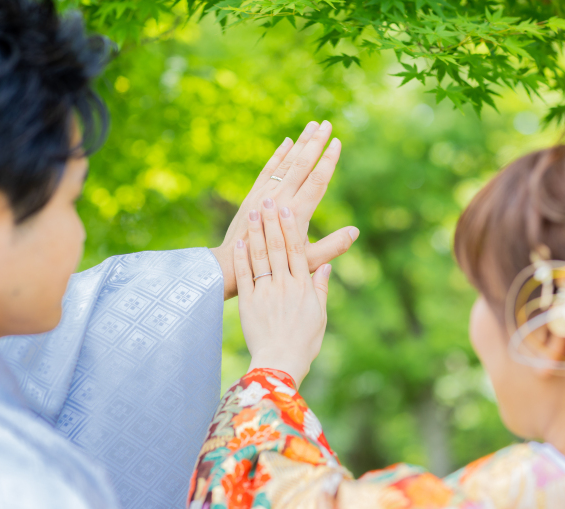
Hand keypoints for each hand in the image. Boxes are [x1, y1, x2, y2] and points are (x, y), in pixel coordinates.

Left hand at [210, 121, 358, 299]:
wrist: (234, 264)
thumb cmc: (276, 265)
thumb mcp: (308, 260)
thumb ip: (333, 246)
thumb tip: (355, 231)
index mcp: (296, 213)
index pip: (316, 180)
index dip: (328, 160)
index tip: (337, 142)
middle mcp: (280, 198)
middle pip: (302, 164)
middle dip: (315, 143)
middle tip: (326, 124)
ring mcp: (265, 194)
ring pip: (286, 162)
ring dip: (300, 143)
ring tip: (312, 126)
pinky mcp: (253, 194)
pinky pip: (268, 169)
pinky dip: (278, 154)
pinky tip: (287, 142)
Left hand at [234, 198, 331, 386]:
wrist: (280, 363)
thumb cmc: (303, 342)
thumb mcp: (319, 315)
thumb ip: (320, 288)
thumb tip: (325, 266)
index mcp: (302, 287)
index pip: (296, 250)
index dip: (290, 227)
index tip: (287, 208)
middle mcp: (284, 285)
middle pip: (276, 248)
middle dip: (271, 222)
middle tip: (267, 200)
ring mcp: (264, 293)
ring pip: (259, 257)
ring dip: (256, 233)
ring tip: (252, 212)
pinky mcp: (248, 303)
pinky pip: (244, 276)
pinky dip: (241, 258)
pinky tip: (240, 241)